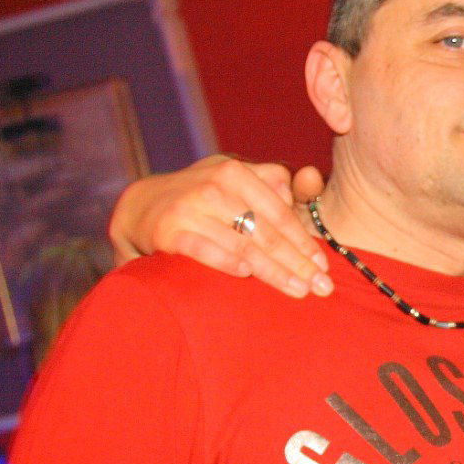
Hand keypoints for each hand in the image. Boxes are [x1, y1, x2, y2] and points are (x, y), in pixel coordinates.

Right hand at [107, 155, 331, 297]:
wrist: (140, 209)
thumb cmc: (201, 200)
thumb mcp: (232, 181)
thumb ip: (271, 181)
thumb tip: (310, 179)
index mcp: (235, 173)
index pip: (279, 212)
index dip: (304, 240)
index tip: (323, 265)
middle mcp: (213, 186)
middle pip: (266, 232)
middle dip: (297, 262)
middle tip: (322, 287)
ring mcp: (189, 208)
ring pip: (242, 245)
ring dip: (274, 271)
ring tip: (298, 291)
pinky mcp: (167, 231)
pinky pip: (204, 250)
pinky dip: (226, 262)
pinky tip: (247, 276)